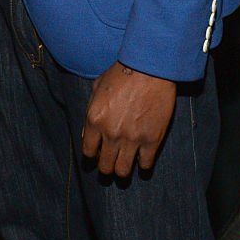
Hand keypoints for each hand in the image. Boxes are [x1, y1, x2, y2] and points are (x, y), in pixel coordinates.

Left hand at [81, 61, 176, 176]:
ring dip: (121, 171)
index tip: (96, 155)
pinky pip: (145, 164)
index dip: (92, 155)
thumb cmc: (121, 74)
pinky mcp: (152, 140)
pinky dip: (142, 165)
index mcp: (95, 119)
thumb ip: (90, 113)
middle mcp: (111, 133)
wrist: (149, 68)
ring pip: (123, 171)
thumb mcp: (97, 88)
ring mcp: (132, 139)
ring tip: (123, 165)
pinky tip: (141, 159)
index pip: (88, 151)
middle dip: (105, 167)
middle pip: (105, 166)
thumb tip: (87, 135)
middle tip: (110, 164)